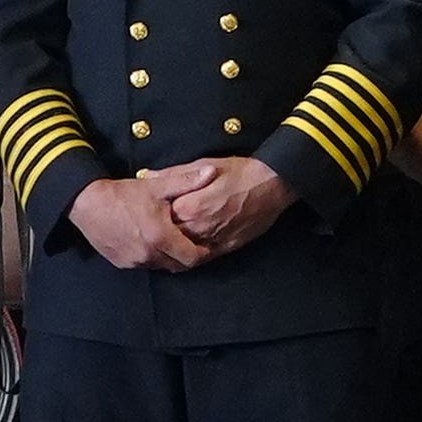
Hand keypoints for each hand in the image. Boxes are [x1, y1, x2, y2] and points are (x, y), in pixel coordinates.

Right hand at [68, 174, 211, 273]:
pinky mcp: (122, 263)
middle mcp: (148, 254)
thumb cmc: (123, 194)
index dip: (202, 252)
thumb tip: (212, 172)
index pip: (192, 258)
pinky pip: (144, 265)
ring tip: (172, 242)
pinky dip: (152, 257)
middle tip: (191, 243)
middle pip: (178, 266)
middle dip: (187, 256)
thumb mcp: (157, 186)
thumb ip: (187, 181)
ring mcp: (134, 261)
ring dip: (169, 257)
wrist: (88, 202)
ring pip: (161, 266)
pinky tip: (151, 243)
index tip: (205, 243)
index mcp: (161, 237)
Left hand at [159, 152, 296, 257]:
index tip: (148, 213)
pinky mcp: (227, 247)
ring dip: (175, 246)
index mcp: (190, 206)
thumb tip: (148, 175)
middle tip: (154, 229)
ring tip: (168, 239)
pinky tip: (188, 248)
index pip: (160, 218)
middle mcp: (200, 227)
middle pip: (170, 237)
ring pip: (185, 250)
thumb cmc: (240, 172)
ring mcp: (214, 240)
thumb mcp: (204, 165)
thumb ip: (174, 174)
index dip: (153, 215)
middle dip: (162, 233)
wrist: (272, 184)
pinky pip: (204, 256)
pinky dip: (194, 254)